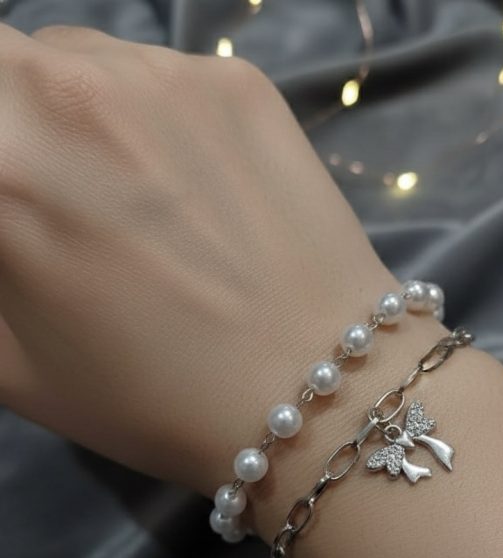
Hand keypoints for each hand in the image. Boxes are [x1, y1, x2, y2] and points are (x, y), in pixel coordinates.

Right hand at [0, 23, 431, 507]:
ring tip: (129, 193)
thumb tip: (8, 222)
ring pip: (77, 58)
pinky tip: (194, 187)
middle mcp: (70, 93)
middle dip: (11, 120)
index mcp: (1, 170)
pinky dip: (151, 116)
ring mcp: (163, 77)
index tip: (18, 212)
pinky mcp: (237, 80)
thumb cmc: (154, 402)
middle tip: (52, 190)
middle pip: (3, 64)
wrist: (319, 392)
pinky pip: (158, 74)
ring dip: (75, 109)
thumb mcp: (15, 366)